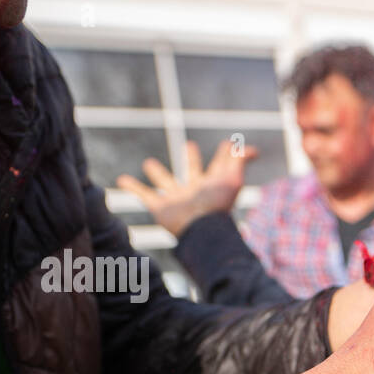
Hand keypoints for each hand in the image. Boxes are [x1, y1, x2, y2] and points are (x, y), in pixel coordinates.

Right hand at [116, 139, 257, 237]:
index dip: (226, 155)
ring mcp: (177, 199)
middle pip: (193, 172)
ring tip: (148, 163)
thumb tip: (253, 149)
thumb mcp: (232, 179)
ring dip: (157, 173)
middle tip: (189, 146)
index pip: (220, 165)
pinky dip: (132, 187)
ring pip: (166, 183)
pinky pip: (144, 196)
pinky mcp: (161, 209)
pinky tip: (121, 179)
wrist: (200, 230)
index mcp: (213, 184)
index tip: (228, 144)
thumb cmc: (217, 206)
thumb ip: (240, 161)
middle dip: (191, 159)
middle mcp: (195, 191)